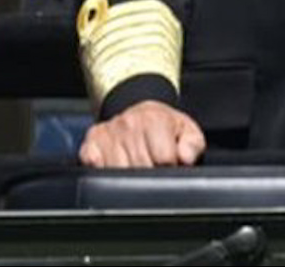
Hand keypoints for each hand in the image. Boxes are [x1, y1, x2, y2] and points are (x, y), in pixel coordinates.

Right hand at [78, 100, 205, 168]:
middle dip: (150, 173)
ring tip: (136, 163)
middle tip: (153, 164)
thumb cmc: (165, 125)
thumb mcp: (187, 130)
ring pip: (117, 170)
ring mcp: (107, 132)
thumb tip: (184, 157)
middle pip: (140, 168)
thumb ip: (192, 145)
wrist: (140, 111)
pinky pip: (93, 164)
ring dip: (127, 174)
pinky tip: (114, 164)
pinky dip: (102, 169)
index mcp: (154, 120)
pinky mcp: (91, 141)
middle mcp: (128, 123)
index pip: (163, 159)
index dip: (170, 167)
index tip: (169, 162)